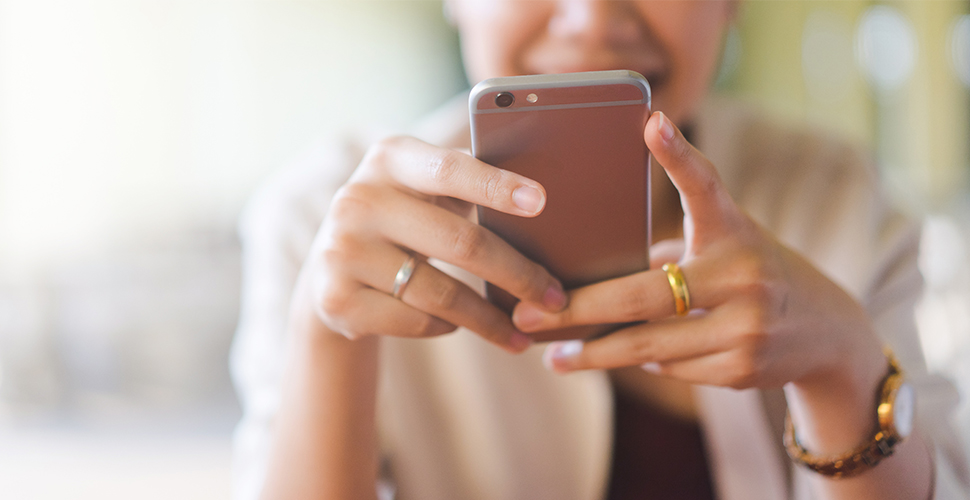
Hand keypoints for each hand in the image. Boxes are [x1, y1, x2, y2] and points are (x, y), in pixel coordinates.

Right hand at [297, 135, 567, 352]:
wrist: (331, 269)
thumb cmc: (406, 218)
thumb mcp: (424, 189)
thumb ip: (469, 183)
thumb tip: (543, 202)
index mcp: (390, 159)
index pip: (450, 169)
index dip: (496, 185)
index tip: (541, 201)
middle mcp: (358, 200)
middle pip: (460, 242)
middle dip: (518, 275)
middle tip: (555, 298)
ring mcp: (341, 251)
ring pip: (440, 294)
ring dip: (490, 319)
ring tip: (523, 333)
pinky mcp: (336, 300)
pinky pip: (416, 321)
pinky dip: (446, 326)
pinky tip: (458, 325)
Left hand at [513, 111, 884, 387]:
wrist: (826, 332)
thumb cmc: (752, 274)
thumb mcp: (727, 246)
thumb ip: (671, 251)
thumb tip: (586, 275)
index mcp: (734, 231)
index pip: (706, 187)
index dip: (679, 155)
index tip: (651, 121)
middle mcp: (745, 274)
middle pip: (643, 295)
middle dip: (579, 310)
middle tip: (528, 314)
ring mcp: (748, 325)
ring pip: (650, 344)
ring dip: (596, 352)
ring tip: (555, 354)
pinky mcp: (744, 368)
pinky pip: (670, 369)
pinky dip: (642, 363)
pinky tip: (620, 359)